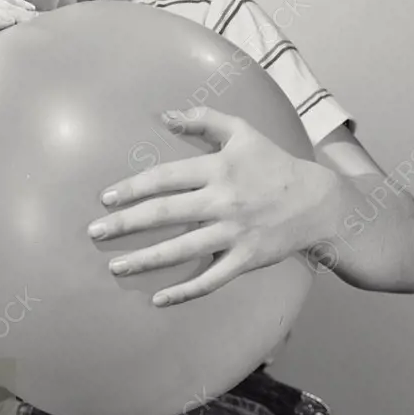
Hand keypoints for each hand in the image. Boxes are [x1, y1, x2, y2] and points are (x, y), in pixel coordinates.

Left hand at [87, 106, 334, 306]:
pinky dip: (185, 292)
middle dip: (125, 224)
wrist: (318, 203)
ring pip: (181, 250)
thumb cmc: (273, 164)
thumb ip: (204, 120)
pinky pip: (211, 280)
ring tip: (116, 267)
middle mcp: (223, 201)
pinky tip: (159, 299)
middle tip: (95, 232)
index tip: (106, 198)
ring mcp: (234, 234)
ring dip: (145, 260)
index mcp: (218, 170)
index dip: (133, 188)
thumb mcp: (243, 132)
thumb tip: (165, 115)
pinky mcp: (246, 260)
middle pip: (164, 214)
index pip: (165, 178)